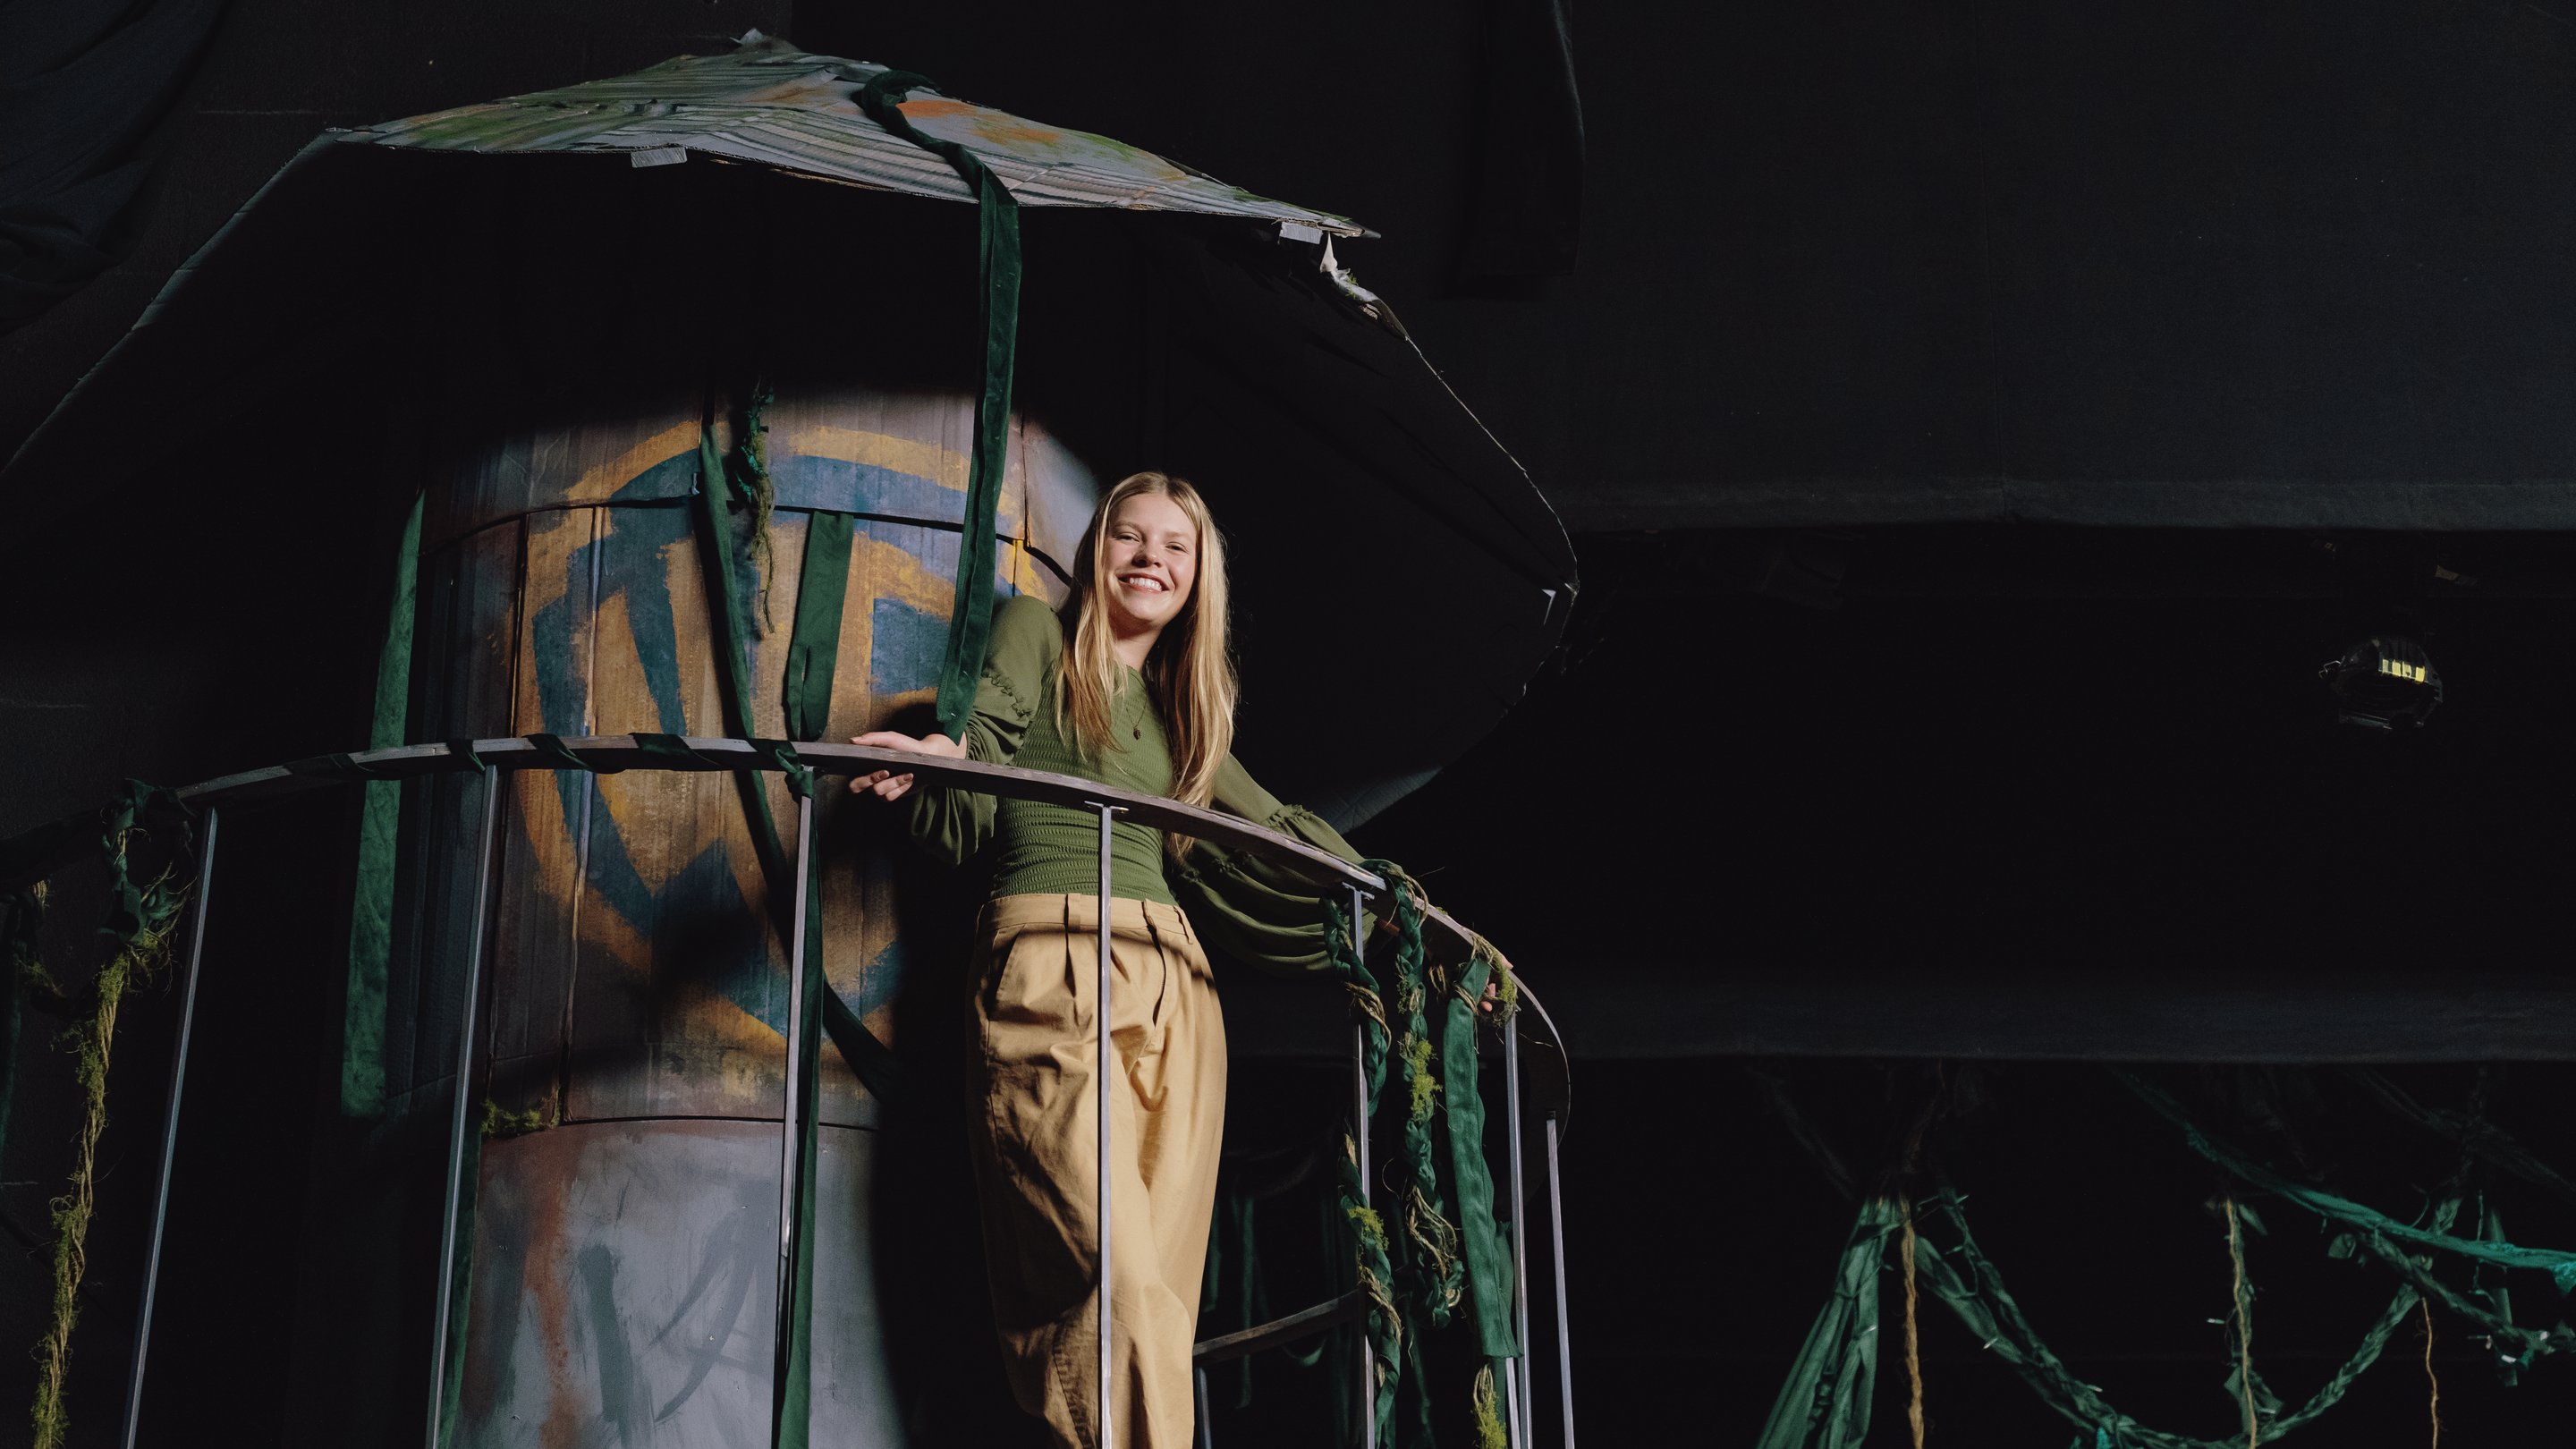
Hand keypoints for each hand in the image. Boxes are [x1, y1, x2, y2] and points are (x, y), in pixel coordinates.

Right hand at [847, 730, 964, 800]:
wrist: (927, 757)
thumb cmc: (907, 746)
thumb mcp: (891, 739)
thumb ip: (872, 738)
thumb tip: (852, 741)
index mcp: (865, 765)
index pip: (852, 777)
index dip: (861, 778)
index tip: (881, 769)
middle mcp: (869, 778)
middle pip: (856, 788)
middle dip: (872, 780)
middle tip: (888, 772)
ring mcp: (880, 787)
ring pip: (878, 792)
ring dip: (894, 782)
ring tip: (908, 773)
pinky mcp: (892, 794)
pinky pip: (890, 796)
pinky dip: (900, 787)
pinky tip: (909, 778)